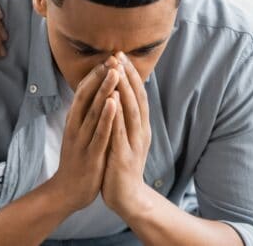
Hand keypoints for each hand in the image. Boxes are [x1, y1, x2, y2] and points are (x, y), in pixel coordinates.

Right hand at [49, 60, 120, 211]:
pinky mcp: (91, 153)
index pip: (83, 92)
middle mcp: (76, 126)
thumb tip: (92, 96)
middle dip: (100, 76)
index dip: (95, 74)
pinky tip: (114, 102)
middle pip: (87, 96)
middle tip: (112, 57)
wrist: (67, 191)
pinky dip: (107, 116)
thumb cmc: (77, 160)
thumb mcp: (78, 133)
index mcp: (74, 121)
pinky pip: (100, 132)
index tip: (108, 58)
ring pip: (94, 111)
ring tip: (114, 72)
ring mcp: (82, 140)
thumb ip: (84, 116)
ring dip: (104, 90)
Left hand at [102, 52, 154, 215]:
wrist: (127, 197)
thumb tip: (120, 95)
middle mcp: (140, 132)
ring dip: (125, 90)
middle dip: (127, 76)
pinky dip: (117, 116)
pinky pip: (120, 133)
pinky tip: (112, 102)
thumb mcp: (125, 137)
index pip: (137, 95)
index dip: (129, 74)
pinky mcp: (124, 156)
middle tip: (119, 54)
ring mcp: (133, 144)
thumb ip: (125, 119)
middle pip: (137, 99)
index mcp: (139, 126)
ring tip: (116, 71)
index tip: (120, 54)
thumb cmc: (121, 164)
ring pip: (131, 112)